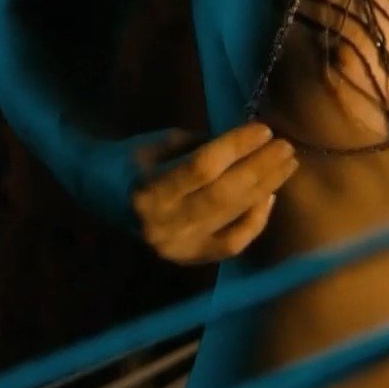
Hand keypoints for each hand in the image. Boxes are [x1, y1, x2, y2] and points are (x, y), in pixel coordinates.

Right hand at [106, 122, 298, 264]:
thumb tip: (255, 142)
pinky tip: (269, 197)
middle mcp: (160, 224)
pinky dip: (255, 221)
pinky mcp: (187, 258)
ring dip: (266, 189)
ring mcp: (175, 247)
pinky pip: (231, 244)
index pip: (202, 167)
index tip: (264, 129)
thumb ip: (207, 146)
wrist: (100, 191)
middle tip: (286, 146)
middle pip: (223, 195)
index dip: (237, 147)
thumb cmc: (137, 159)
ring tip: (287, 165)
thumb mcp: (166, 142)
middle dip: (260, 168)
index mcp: (147, 189)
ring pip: (231, 217)